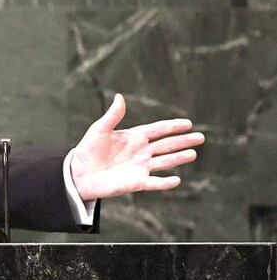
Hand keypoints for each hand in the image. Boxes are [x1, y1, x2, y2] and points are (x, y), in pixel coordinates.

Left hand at [70, 93, 204, 200]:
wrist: (78, 174)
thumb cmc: (87, 150)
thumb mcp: (99, 130)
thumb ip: (112, 116)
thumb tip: (120, 96)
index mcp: (134, 137)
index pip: (158, 130)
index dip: (172, 126)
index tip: (188, 123)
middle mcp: (141, 152)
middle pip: (166, 145)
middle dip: (183, 141)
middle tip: (200, 137)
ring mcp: (140, 167)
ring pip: (164, 162)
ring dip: (178, 158)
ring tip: (193, 153)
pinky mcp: (136, 183)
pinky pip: (154, 183)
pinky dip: (165, 182)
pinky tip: (176, 180)